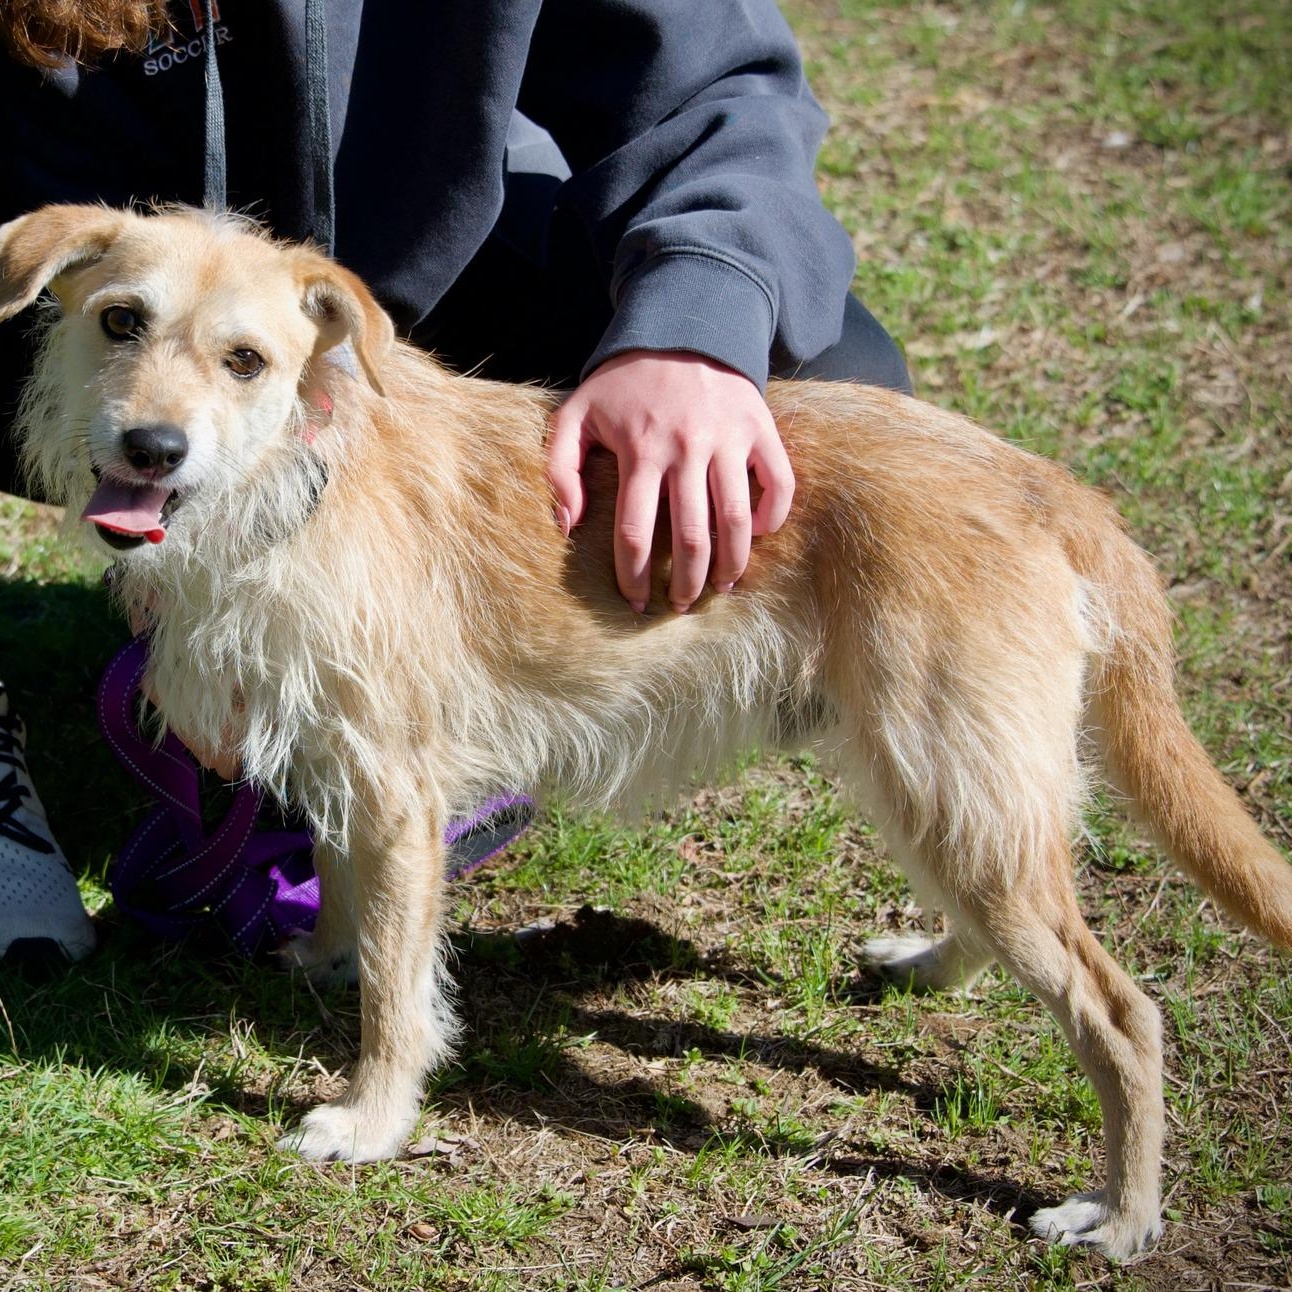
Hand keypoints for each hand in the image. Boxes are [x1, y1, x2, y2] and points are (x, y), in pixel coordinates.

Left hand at [547, 350, 794, 612]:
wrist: (682, 326)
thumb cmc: (624, 381)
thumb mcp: (576, 414)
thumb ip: (560, 469)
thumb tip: (568, 525)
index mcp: (640, 450)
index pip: (635, 533)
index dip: (634, 576)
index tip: (635, 601)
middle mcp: (687, 448)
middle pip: (690, 537)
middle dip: (685, 583)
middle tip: (680, 604)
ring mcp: (729, 439)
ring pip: (736, 520)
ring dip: (731, 564)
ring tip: (721, 586)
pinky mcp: (760, 429)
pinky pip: (778, 483)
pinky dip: (773, 517)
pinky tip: (758, 537)